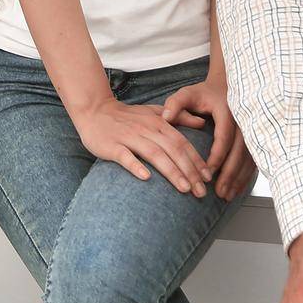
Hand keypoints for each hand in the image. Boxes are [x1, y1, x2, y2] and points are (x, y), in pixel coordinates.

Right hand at [70, 95, 210, 196]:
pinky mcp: (112, 145)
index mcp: (158, 123)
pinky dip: (135, 166)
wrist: (94, 110)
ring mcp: (129, 137)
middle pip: (173, 150)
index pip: (182, 143)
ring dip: (171, 171)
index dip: (196, 160)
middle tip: (201, 192)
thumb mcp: (154, 111)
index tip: (208, 178)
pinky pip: (125, 156)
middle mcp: (146, 129)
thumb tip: (202, 122)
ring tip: (184, 189)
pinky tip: (146, 178)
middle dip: (189, 171)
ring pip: (154, 154)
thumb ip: (179, 117)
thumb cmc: (127, 116)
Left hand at [162, 75, 256, 200]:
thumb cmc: (203, 93)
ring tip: (226, 196)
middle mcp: (243, 122)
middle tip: (219, 192)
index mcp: (228, 111)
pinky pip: (252, 160)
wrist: (224, 88)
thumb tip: (165, 117)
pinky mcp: (253, 139)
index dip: (218, 155)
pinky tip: (236, 190)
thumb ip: (175, 104)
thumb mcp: (186, 94)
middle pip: (240, 151)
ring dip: (239, 179)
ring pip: (249, 158)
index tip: (208, 172)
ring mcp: (251, 131)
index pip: (224, 136)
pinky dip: (245, 176)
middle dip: (230, 173)